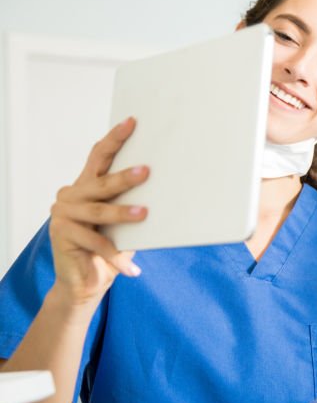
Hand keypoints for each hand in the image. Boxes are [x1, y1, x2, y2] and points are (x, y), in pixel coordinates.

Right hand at [48, 117, 148, 307]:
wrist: (86, 280)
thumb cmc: (110, 246)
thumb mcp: (124, 222)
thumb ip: (133, 202)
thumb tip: (168, 185)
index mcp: (86, 184)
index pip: (99, 155)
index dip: (115, 138)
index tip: (132, 122)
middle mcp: (71, 194)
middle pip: (101, 182)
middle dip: (125, 177)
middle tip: (147, 171)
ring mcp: (62, 213)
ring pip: (98, 211)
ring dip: (122, 214)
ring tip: (144, 214)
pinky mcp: (61, 234)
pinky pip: (95, 242)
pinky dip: (115, 254)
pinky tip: (131, 268)